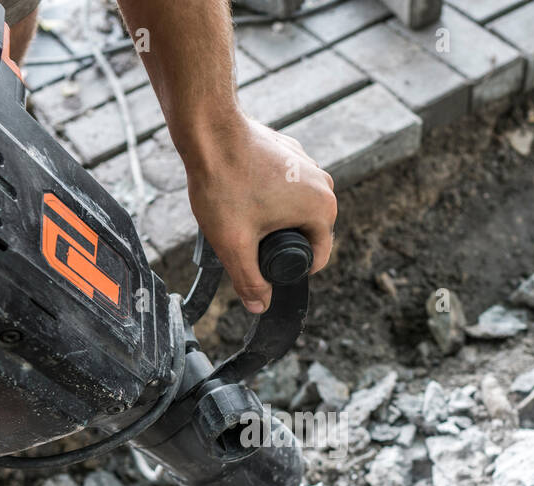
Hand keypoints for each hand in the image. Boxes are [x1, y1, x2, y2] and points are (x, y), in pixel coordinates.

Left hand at [181, 115, 335, 313]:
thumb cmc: (224, 184)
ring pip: (292, 210)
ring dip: (270, 219)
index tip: (256, 261)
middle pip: (304, 235)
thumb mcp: (235, 244)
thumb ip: (249, 281)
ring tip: (239, 211)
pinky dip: (265, 195)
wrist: (209, 130)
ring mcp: (309, 164)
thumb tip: (260, 307)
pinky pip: (283, 187)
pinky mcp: (291, 152)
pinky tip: (240, 191)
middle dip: (276, 242)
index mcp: (323, 210)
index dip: (285, 270)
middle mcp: (324, 185)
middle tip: (242, 235)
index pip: (314, 259)